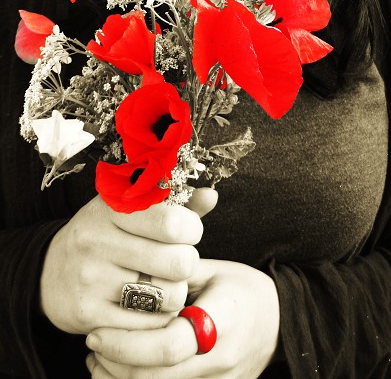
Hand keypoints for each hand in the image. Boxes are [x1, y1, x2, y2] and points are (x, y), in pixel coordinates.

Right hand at [40, 188, 216, 334]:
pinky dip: (158, 317)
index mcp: (114, 207)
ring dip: (175, 292)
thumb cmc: (106, 233)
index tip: (185, 232)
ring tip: (163, 283)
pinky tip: (147, 305)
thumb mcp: (133, 209)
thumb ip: (176, 203)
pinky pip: (150, 324)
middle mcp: (99, 240)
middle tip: (176, 261)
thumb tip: (211, 196)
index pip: (174, 223)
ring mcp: (92, 278)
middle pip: (178, 263)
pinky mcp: (88, 314)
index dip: (192, 230)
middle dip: (187, 263)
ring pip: (169, 296)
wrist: (49, 270)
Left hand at [85, 258, 279, 377]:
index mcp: (224, 319)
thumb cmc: (243, 289)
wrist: (279, 323)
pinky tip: (118, 372)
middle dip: (115, 364)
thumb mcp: (214, 271)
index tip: (98, 331)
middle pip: (156, 377)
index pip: (171, 344)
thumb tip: (132, 269)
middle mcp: (220, 359)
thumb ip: (175, 273)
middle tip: (91, 341)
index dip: (128, 343)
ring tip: (97, 358)